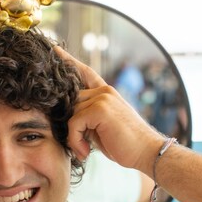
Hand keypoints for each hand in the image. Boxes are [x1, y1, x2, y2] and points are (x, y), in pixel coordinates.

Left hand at [55, 47, 163, 173]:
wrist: (147, 152)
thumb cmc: (125, 144)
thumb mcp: (102, 126)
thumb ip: (87, 115)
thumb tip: (67, 116)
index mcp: (106, 93)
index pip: (84, 73)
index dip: (69, 61)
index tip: (54, 49)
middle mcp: (104, 91)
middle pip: (70, 101)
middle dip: (68, 123)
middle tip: (78, 144)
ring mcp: (102, 98)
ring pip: (70, 114)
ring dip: (72, 136)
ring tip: (84, 149)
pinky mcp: (100, 109)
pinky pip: (73, 123)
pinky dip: (75, 140)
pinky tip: (85, 150)